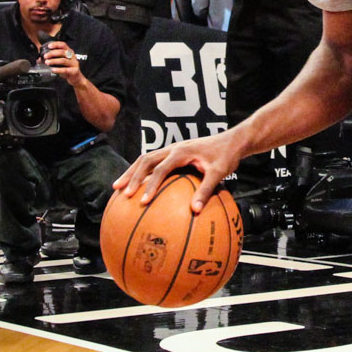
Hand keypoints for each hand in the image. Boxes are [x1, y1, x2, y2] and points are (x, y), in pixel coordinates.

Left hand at [40, 41, 81, 85]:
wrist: (76, 78)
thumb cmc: (67, 69)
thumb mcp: (60, 62)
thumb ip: (51, 59)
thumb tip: (39, 59)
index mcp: (69, 52)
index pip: (63, 45)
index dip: (56, 44)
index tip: (49, 46)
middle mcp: (72, 56)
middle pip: (63, 52)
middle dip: (52, 53)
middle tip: (45, 56)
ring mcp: (74, 63)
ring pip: (63, 60)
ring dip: (54, 61)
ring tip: (47, 62)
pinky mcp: (74, 71)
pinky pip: (65, 70)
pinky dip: (58, 69)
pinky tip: (53, 70)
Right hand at [114, 133, 240, 212]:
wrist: (232, 141)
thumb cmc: (226, 156)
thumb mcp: (219, 173)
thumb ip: (206, 190)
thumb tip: (195, 211)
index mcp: (181, 152)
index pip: (161, 169)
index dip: (150, 185)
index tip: (143, 202)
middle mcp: (173, 148)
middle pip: (145, 161)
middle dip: (132, 177)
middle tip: (121, 193)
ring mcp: (172, 149)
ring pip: (145, 159)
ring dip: (132, 172)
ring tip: (118, 188)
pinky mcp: (174, 153)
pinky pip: (153, 161)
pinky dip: (142, 172)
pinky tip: (138, 185)